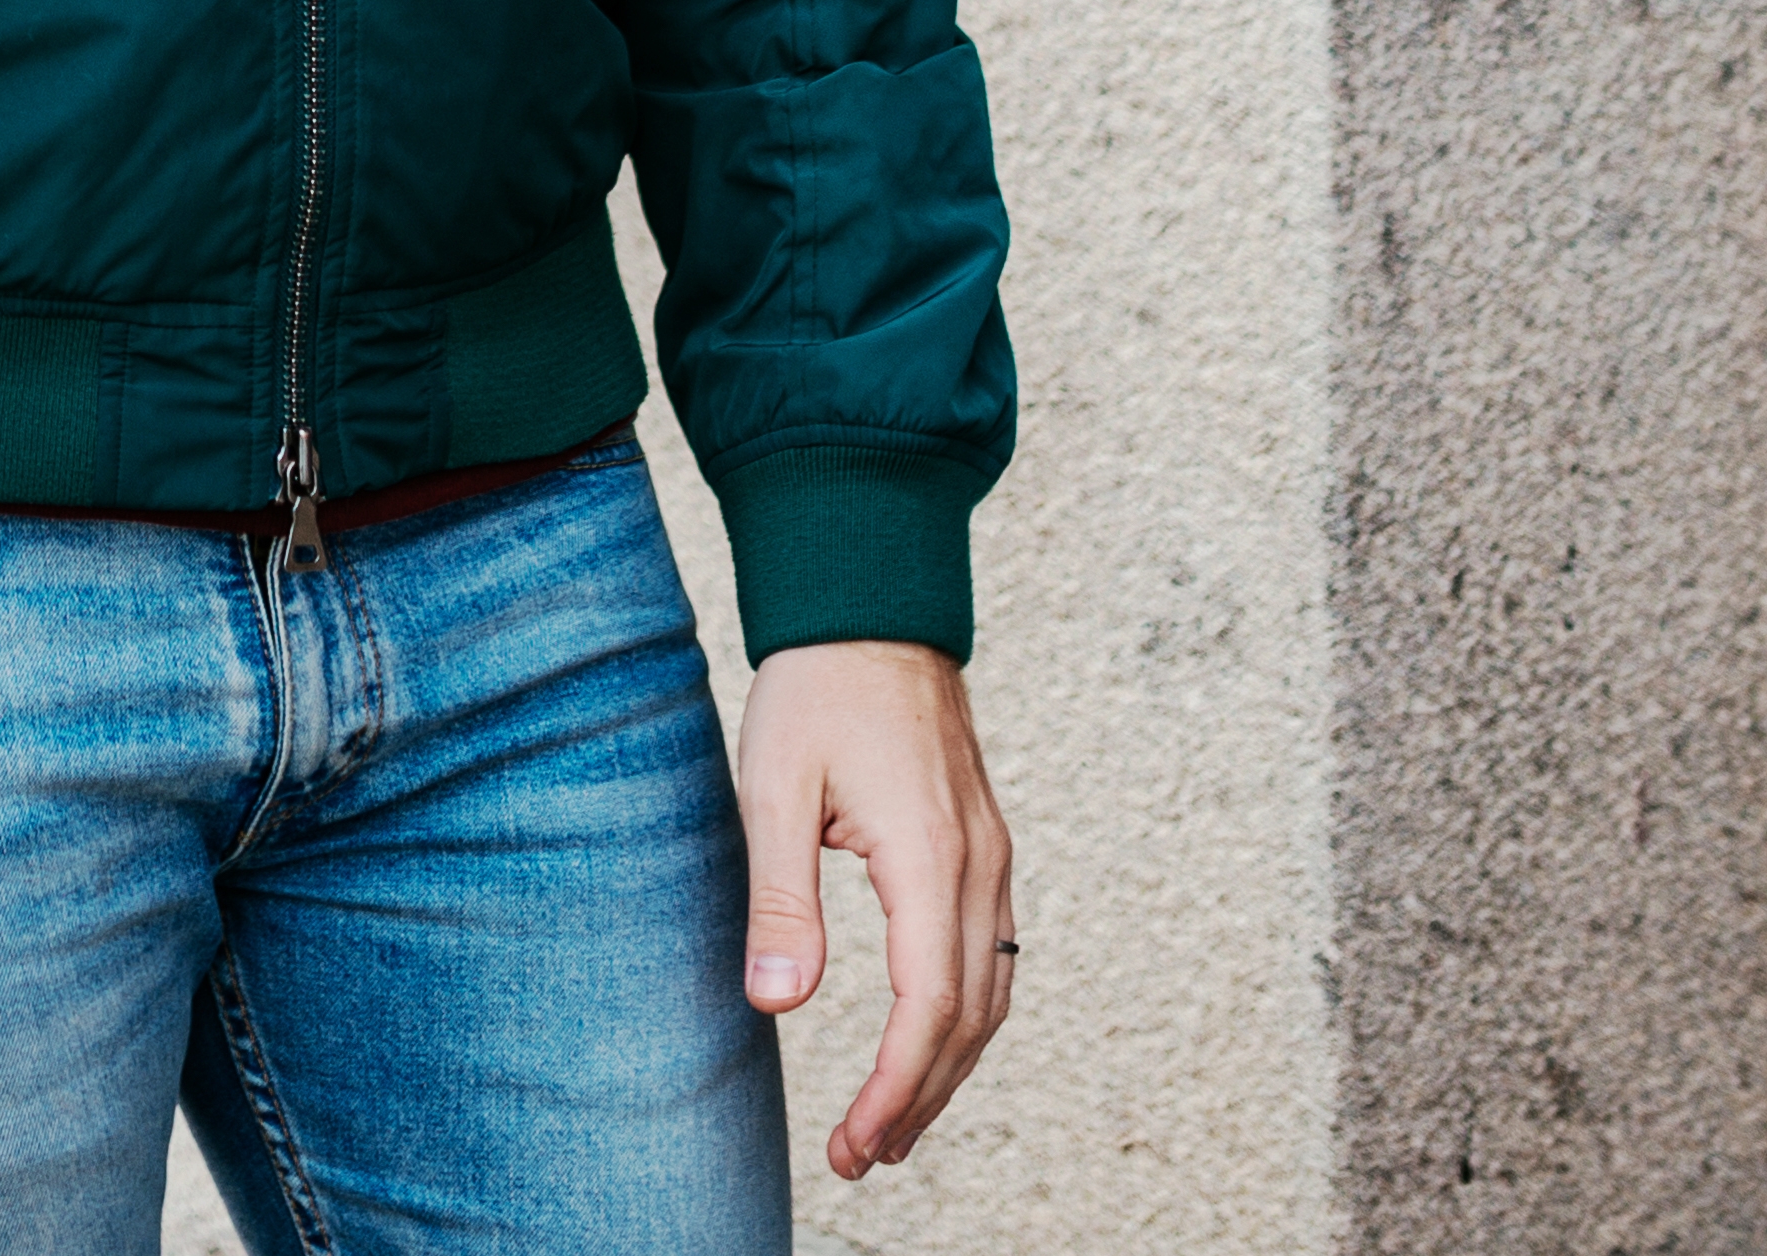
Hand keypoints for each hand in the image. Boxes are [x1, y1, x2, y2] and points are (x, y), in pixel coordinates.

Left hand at [737, 638, 1016, 1177]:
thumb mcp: (773, 786)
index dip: (895, 1087)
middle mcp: (978, 865)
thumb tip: (775, 1003)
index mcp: (929, 855)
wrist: (872, 608)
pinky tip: (929, 1046)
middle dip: (919, 1099)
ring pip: (989, 994)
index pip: (929, 1005)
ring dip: (946, 1069)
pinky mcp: (986, 849)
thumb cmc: (816, 688)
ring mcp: (992, 857)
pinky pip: (992, 956)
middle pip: (968, 1017)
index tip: (854, 1144)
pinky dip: (963, 1018)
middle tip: (862, 1159)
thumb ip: (781, 899)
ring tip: (891, 1128)